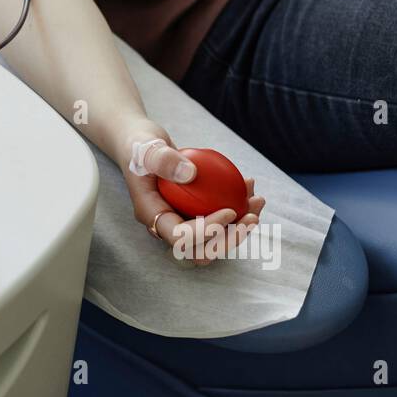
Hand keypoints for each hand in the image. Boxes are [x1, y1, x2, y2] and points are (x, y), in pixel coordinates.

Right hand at [118, 121, 264, 265]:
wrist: (140, 145)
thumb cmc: (139, 145)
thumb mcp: (146, 148)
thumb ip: (163, 159)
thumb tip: (191, 174)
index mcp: (152, 215)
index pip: (180, 237)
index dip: (207, 231)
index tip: (229, 211)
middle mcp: (166, 226)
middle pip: (199, 250)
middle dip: (229, 240)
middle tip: (251, 217)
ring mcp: (180, 222)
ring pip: (213, 241)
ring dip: (239, 228)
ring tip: (257, 201)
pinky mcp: (193, 214)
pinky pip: (219, 221)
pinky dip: (238, 209)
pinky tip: (249, 186)